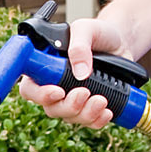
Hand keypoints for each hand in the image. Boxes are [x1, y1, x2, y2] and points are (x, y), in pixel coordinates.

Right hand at [18, 14, 131, 128]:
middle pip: (51, 108)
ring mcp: (71, 99)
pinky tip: (107, 112)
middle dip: (68, 106)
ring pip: (70, 117)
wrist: (121, 42)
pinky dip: (97, 121)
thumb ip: (80, 46)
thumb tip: (81, 73)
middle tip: (85, 93)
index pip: (30, 87)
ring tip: (103, 100)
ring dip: (85, 114)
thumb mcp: (87, 29)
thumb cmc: (98, 33)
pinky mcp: (89, 107)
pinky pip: (88, 122)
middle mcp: (54, 86)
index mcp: (45, 67)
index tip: (58, 91)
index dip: (39, 94)